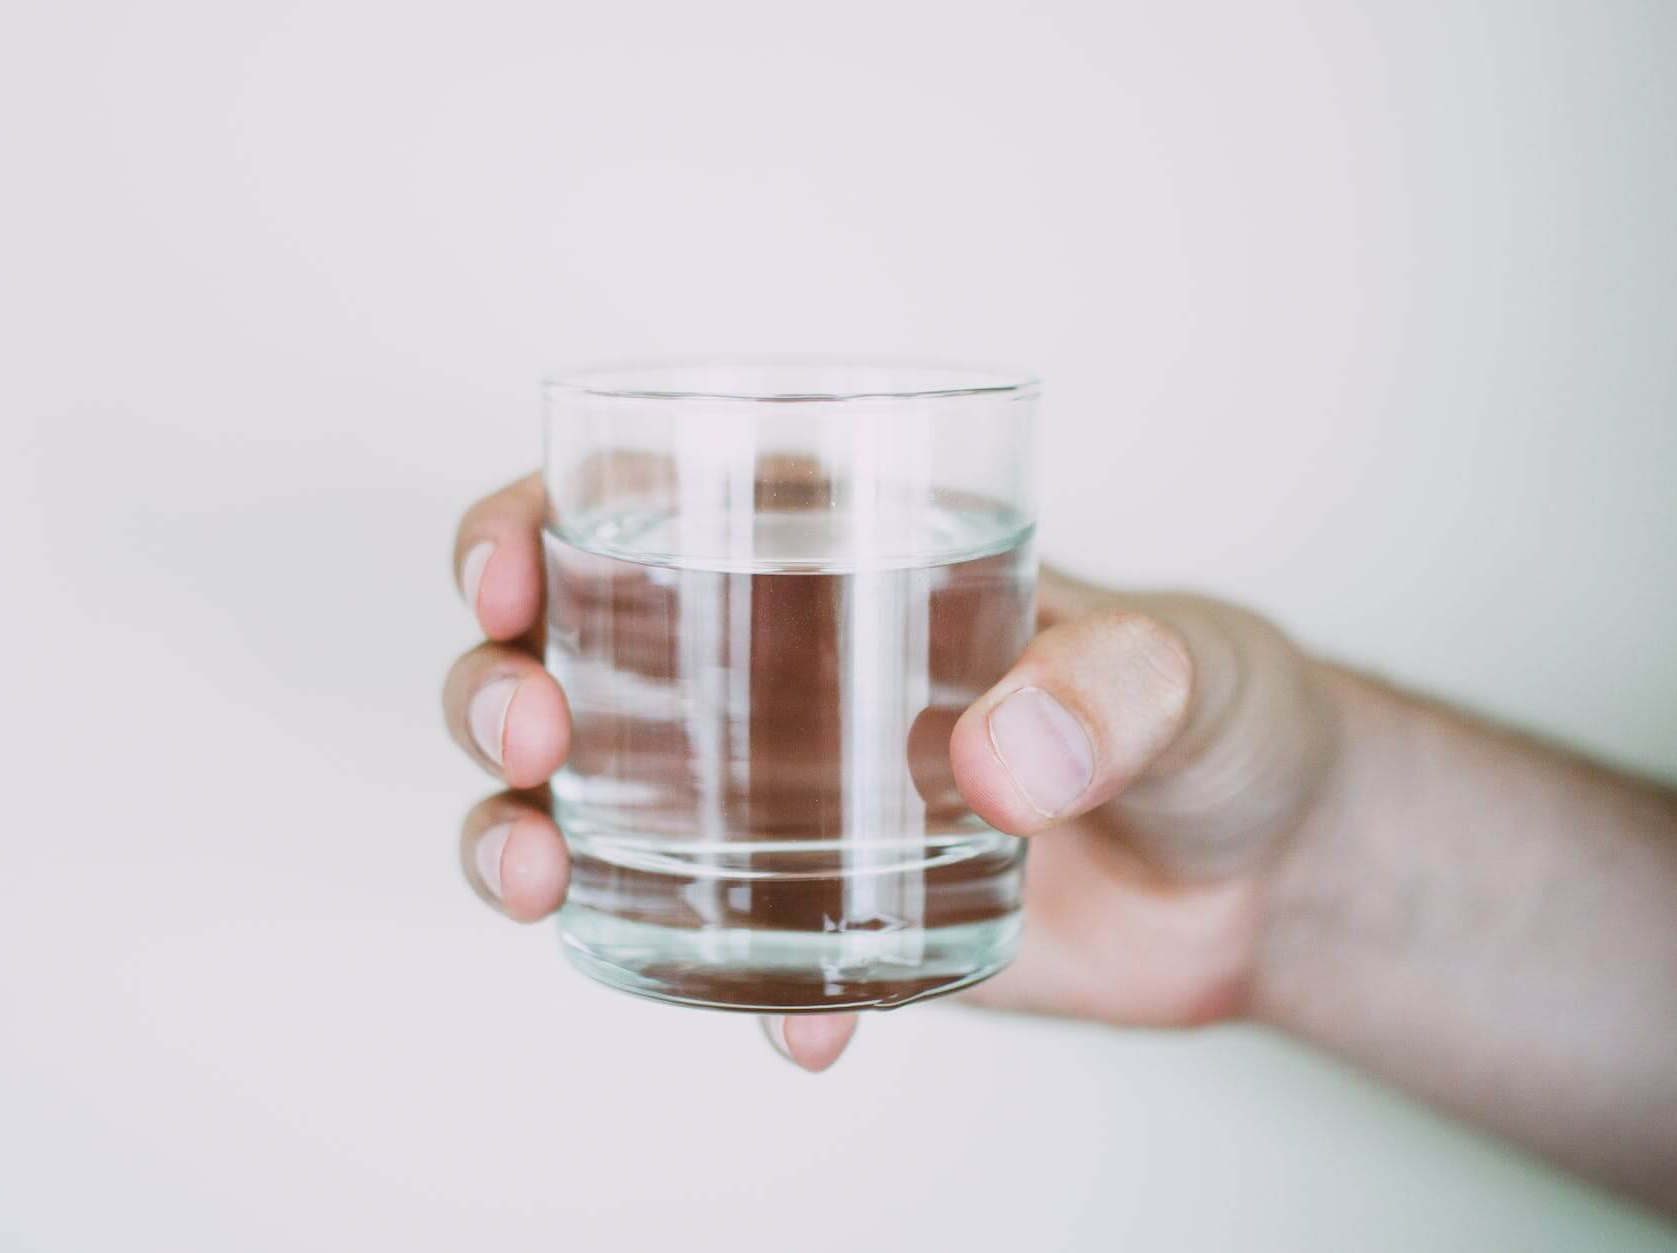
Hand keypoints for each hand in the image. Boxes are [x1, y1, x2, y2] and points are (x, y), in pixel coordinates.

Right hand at [445, 474, 1340, 1069]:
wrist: (1267, 879)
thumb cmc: (1219, 716)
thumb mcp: (1185, 670)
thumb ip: (1112, 688)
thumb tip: (1001, 753)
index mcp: (836, 557)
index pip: (636, 505)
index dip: (528, 525)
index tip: (507, 576)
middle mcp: (777, 671)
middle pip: (564, 656)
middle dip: (495, 683)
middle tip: (530, 728)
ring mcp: (783, 800)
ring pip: (587, 803)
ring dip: (519, 833)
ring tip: (537, 876)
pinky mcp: (822, 913)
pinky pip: (717, 948)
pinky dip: (721, 991)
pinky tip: (791, 1030)